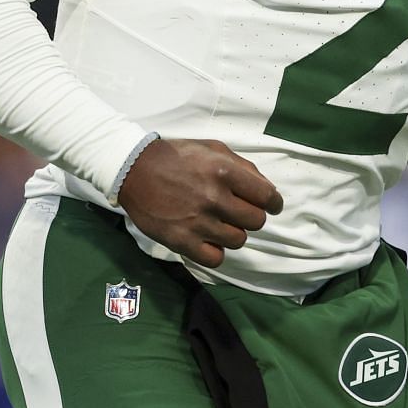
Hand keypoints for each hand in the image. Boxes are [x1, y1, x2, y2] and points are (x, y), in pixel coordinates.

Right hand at [116, 138, 283, 268]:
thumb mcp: (213, 149)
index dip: (273, 203)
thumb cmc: (177, 156)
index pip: (267, 196)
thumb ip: (243, 167)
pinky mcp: (182, 241)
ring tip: (219, 222)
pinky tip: (208, 239)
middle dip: (252, 216)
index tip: (271, 205)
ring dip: (233, 232)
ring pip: (238, 240)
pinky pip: (216, 258)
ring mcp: (198, 222)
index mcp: (224, 171)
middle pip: (256, 221)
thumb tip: (268, 190)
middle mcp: (214, 198)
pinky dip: (216, 251)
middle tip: (238, 211)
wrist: (134, 169)